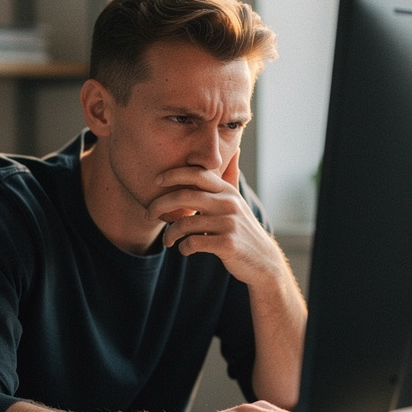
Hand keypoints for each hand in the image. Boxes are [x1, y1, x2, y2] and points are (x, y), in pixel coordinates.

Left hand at [147, 150, 285, 286]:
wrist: (263, 261)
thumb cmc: (242, 230)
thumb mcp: (238, 201)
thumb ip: (230, 178)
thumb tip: (234, 150)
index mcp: (227, 191)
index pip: (197, 174)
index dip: (174, 174)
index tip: (156, 181)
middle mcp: (228, 204)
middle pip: (184, 196)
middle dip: (160, 204)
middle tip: (148, 214)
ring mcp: (228, 223)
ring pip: (184, 224)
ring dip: (170, 234)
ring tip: (167, 241)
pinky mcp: (227, 244)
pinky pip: (193, 242)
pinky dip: (184, 248)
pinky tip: (185, 249)